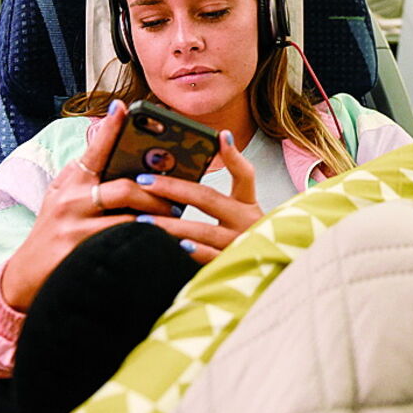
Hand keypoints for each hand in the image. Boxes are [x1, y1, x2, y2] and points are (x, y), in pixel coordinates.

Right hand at [1, 101, 173, 311]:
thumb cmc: (54, 229)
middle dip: (156, 194)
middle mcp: (70, 202)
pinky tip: (163, 244)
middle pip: (123, 189)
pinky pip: (122, 246)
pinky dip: (145, 243)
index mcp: (71, 182)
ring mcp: (74, 229)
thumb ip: (87, 170)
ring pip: (128, 220)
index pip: (93, 151)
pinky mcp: (78, 255)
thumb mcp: (62, 194)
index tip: (124, 108)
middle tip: (178, 199)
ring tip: (176, 220)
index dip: (109, 128)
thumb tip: (111, 137)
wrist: (24, 277)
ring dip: (157, 220)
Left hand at [131, 130, 263, 263]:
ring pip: (202, 231)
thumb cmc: (244, 239)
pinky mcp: (233, 268)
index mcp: (248, 205)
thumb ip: (223, 191)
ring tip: (142, 219)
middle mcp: (248, 222)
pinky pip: (209, 259)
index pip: (244, 174)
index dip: (233, 156)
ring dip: (170, 225)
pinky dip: (191, 252)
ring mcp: (240, 245)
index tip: (221, 136)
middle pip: (208, 198)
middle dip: (173, 189)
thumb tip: (212, 146)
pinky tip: (170, 247)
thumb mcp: (242, 213)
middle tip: (143, 182)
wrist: (270, 276)